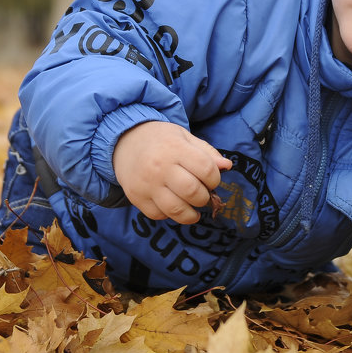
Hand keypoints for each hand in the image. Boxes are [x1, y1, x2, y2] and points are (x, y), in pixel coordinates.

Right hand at [112, 121, 231, 224]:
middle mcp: (159, 167)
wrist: (124, 141)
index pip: (206, 169)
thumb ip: (207, 153)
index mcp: (175, 148)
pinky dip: (170, 215)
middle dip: (204, 198)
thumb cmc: (161, 139)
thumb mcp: (184, 137)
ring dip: (191, 213)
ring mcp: (146, 185)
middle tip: (202, 194)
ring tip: (193, 207)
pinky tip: (172, 204)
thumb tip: (227, 166)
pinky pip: (159, 215)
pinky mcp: (136, 198)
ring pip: (176, 210)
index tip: (211, 180)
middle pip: (193, 192)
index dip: (215, 179)